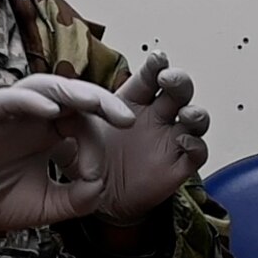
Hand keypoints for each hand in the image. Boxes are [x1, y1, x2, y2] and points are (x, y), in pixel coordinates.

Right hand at [0, 74, 132, 234]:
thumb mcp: (51, 206)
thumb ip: (80, 197)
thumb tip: (101, 185)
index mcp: (51, 133)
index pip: (86, 121)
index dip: (99, 143)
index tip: (98, 176)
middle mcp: (34, 117)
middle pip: (73, 95)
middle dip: (103, 102)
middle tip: (127, 118)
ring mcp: (11, 114)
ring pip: (45, 88)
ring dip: (72, 92)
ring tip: (95, 103)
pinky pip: (9, 100)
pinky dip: (30, 102)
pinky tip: (50, 111)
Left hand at [85, 51, 210, 224]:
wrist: (99, 198)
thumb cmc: (90, 161)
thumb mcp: (73, 137)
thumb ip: (68, 121)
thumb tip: (60, 101)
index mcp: (133, 103)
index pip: (150, 76)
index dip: (157, 66)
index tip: (157, 59)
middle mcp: (157, 117)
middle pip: (179, 90)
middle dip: (178, 81)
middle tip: (168, 79)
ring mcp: (170, 140)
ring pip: (196, 119)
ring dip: (196, 112)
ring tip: (186, 113)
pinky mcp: (178, 165)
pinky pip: (197, 152)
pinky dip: (196, 145)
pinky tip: (184, 141)